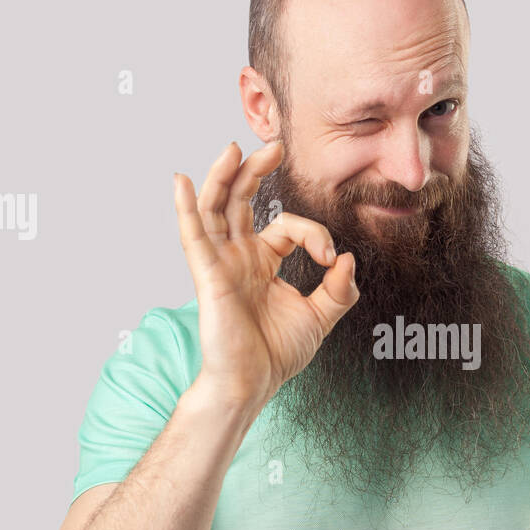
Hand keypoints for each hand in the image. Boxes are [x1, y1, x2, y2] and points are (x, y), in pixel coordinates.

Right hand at [172, 140, 358, 410]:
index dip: (314, 234)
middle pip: (240, 201)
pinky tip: (182, 181)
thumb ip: (339, 289)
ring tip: (235, 148)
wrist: (252, 384)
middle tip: (275, 145)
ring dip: (223, 176)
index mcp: (263, 262)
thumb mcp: (320, 317)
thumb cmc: (277, 354)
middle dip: (256, 171)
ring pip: (215, 209)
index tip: (331, 260)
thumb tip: (347, 258)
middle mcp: (238, 257)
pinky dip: (186, 207)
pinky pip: (193, 236)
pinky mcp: (208, 275)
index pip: (286, 227)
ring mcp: (220, 263)